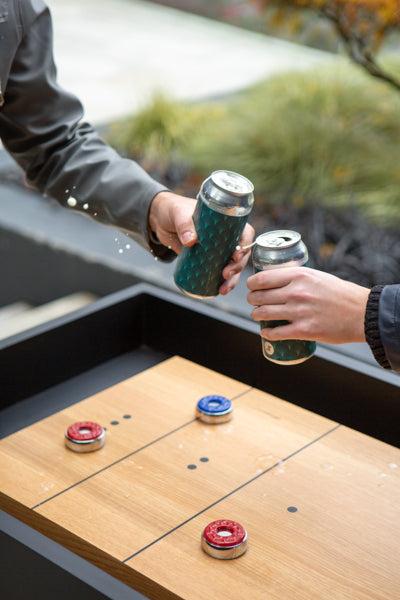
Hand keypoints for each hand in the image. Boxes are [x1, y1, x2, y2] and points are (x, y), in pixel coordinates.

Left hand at [149, 191, 254, 293]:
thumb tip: (191, 241)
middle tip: (225, 274)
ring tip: (223, 289)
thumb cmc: (174, 210)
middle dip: (237, 267)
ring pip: (232, 266)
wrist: (161, 221)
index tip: (236, 256)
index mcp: (226, 221)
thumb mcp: (179, 214)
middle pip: (241, 253)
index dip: (245, 245)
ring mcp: (218, 249)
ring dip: (232, 279)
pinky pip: (219, 272)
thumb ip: (184, 224)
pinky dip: (221, 283)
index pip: (245, 232)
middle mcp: (226, 236)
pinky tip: (219, 291)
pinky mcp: (208, 260)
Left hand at [247, 267, 369, 343]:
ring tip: (258, 316)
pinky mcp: (303, 330)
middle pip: (259, 296)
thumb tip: (277, 280)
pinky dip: (266, 333)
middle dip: (252, 300)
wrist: (362, 313)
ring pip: (263, 314)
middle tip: (254, 302)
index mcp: (299, 275)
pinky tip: (265, 332)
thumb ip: (297, 278)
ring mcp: (299, 312)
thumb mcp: (317, 276)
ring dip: (256, 316)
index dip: (252, 284)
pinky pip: (275, 333)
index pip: (262, 278)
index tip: (252, 287)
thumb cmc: (341, 294)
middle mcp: (296, 292)